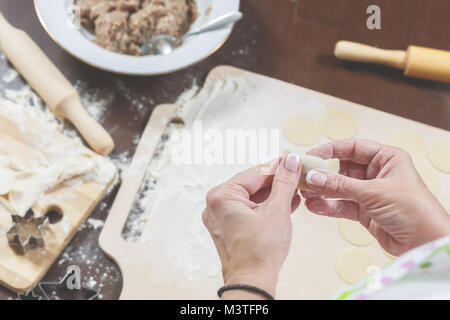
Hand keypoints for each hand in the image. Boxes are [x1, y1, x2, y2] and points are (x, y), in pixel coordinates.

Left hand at [202, 154, 301, 298]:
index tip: (293, 162)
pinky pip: (248, 211)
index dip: (277, 167)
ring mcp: (220, 218)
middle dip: (276, 182)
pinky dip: (265, 207)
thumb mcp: (277, 210)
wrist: (253, 282)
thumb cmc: (260, 251)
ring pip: (251, 198)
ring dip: (273, 195)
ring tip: (295, 190)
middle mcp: (216, 205)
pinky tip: (285, 203)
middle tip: (297, 176)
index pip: (254, 173)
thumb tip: (291, 161)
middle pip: (251, 185)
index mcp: (222, 196)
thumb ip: (284, 182)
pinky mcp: (228, 229)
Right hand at [303, 139, 449, 255]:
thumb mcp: (374, 192)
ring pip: (339, 188)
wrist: (425, 242)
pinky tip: (314, 206)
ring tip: (305, 193)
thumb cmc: (413, 210)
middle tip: (303, 177)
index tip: (311, 156)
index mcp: (386, 158)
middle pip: (343, 168)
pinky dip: (328, 206)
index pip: (353, 148)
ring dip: (323, 191)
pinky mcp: (364, 211)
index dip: (331, 150)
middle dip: (323, 173)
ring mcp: (370, 193)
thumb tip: (314, 176)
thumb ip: (341, 185)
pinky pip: (341, 205)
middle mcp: (377, 173)